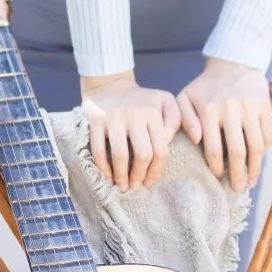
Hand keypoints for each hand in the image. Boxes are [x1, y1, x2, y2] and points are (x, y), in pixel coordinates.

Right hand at [80, 72, 179, 191]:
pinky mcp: (96, 120)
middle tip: (136, 186)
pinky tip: (108, 177)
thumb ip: (175, 119)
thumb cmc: (142, 100)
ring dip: (122, 176)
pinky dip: (104, 168)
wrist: (110, 85)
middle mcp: (135, 114)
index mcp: (153, 112)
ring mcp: (114, 117)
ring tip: (123, 186)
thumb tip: (174, 142)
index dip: (156, 171)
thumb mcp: (165, 101)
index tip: (150, 182)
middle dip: (140, 176)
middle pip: (143, 155)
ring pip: (121, 156)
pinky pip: (99, 150)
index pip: (160, 149)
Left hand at [176, 59, 271, 191]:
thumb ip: (183, 119)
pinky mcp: (265, 105)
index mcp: (208, 110)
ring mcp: (250, 107)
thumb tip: (196, 139)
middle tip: (238, 188)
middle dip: (238, 175)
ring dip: (255, 168)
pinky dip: (265, 151)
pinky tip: (259, 160)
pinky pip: (268, 135)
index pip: (213, 149)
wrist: (232, 63)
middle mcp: (230, 109)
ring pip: (256, 146)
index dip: (217, 168)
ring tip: (251, 180)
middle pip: (237, 152)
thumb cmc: (205, 86)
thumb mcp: (185, 98)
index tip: (218, 177)